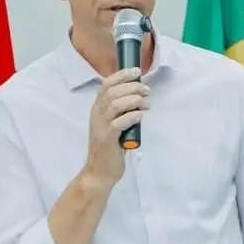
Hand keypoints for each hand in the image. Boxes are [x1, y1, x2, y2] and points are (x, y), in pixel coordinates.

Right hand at [83, 68, 147, 184]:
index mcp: (97, 109)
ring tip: (146, 103)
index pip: (106, 85)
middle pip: (112, 92)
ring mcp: (101, 127)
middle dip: (132, 87)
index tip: (136, 72)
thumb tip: (139, 96)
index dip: (121, 75)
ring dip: (134, 100)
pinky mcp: (107, 139)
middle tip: (146, 91)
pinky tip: (141, 115)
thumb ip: (121, 111)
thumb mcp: (112, 125)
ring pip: (115, 104)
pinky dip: (132, 116)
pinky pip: (119, 123)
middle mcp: (96, 115)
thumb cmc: (109, 148)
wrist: (99, 172)